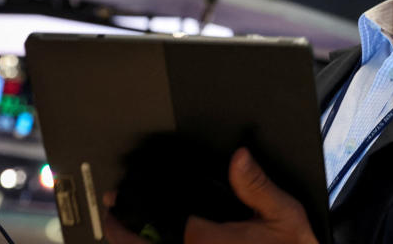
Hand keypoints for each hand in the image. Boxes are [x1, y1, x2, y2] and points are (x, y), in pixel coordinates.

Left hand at [103, 148, 319, 243]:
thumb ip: (257, 186)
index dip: (128, 216)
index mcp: (204, 239)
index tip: (114, 201)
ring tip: (120, 232)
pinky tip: (150, 243)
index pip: (157, 223)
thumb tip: (239, 157)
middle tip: (109, 216)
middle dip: (120, 233)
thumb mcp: (283, 212)